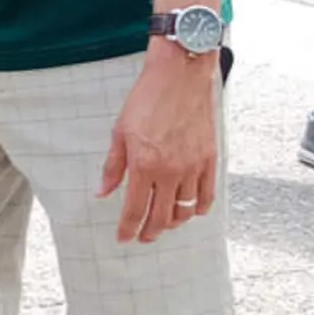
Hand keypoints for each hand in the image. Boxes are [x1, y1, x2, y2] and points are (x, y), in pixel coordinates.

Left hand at [98, 43, 219, 243]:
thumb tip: (103, 191)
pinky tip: (190, 211)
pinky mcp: (210, 159)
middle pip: (161, 216)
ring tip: (163, 225)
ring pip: (185, 210)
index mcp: (144, 165)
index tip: (124, 238)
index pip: (135, 209)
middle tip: (142, 237)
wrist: (179, 77)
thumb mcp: (120, 132)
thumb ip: (113, 166)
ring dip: (173, 223)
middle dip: (150, 231)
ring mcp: (193, 167)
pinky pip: (207, 195)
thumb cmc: (147, 100)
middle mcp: (171, 171)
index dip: (128, 228)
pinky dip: (199, 208)